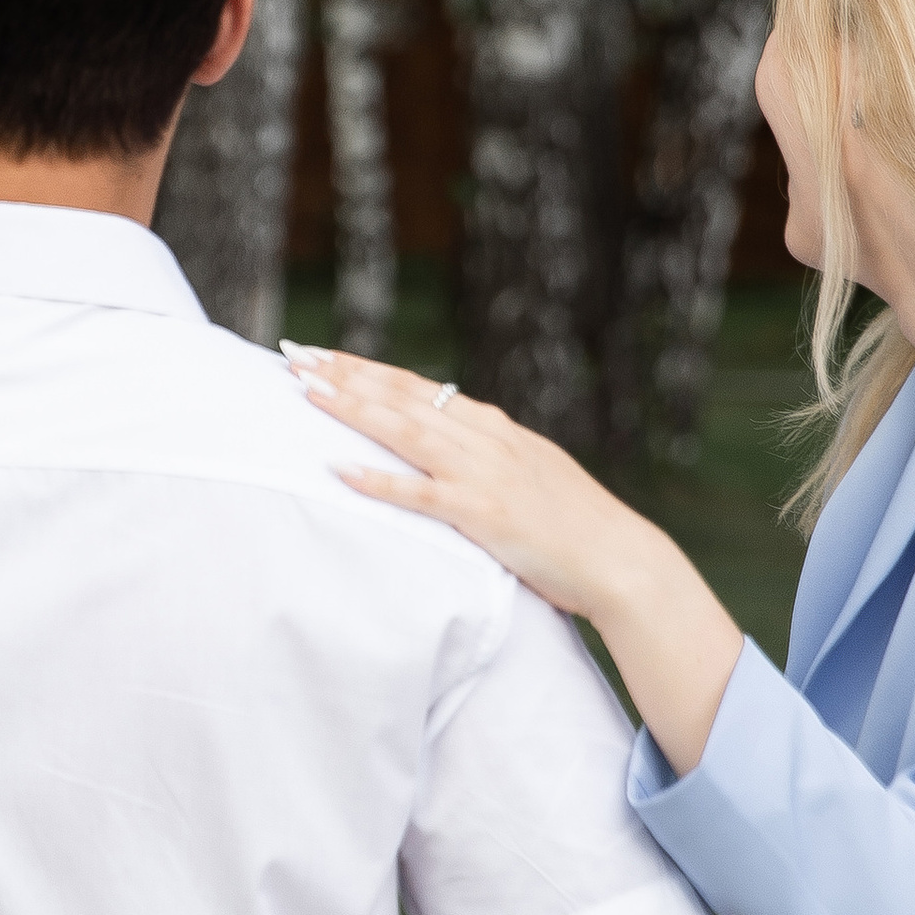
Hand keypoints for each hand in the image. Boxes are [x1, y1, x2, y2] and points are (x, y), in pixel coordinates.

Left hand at [281, 345, 641, 614]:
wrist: (620, 559)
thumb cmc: (574, 525)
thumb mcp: (529, 472)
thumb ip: (489, 455)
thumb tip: (451, 444)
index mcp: (494, 428)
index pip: (418, 387)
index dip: (366, 368)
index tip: (323, 354)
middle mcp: (485, 440)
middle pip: (403, 397)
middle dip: (345, 375)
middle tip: (294, 357)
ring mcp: (484, 474)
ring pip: (405, 431)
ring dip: (352, 409)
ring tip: (306, 392)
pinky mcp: (484, 513)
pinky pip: (420, 495)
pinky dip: (378, 480)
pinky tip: (339, 469)